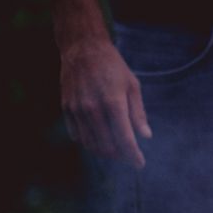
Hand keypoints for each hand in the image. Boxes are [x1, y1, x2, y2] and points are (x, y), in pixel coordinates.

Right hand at [60, 38, 150, 167]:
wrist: (82, 48)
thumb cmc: (113, 67)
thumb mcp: (132, 86)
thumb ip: (138, 113)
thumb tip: (146, 136)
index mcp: (113, 103)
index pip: (125, 139)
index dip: (133, 156)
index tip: (140, 164)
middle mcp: (93, 108)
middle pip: (107, 146)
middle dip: (121, 156)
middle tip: (129, 156)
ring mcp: (77, 109)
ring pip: (91, 144)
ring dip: (105, 152)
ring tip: (116, 151)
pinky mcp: (66, 108)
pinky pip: (77, 135)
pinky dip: (89, 142)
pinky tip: (99, 139)